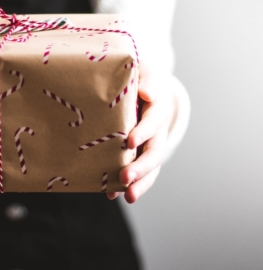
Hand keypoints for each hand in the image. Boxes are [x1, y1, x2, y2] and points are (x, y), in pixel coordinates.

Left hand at [107, 62, 175, 203]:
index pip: (154, 121)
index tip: (130, 141)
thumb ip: (147, 81)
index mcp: (158, 108)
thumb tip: (147, 93)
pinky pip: (137, 173)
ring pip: (150, 168)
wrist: (144, 89)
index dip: (144, 131)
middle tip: (125, 177)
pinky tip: (112, 194)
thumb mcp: (145, 72)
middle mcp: (157, 131)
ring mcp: (150, 145)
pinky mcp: (139, 154)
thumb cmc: (140, 78)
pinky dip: (127, 185)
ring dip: (140, 183)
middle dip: (141, 167)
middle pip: (154, 152)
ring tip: (128, 197)